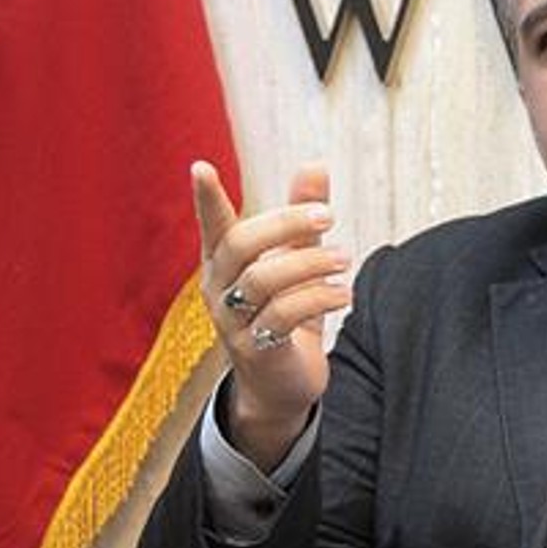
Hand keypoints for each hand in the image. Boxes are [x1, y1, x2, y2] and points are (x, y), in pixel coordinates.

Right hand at [191, 160, 351, 470]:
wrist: (281, 383)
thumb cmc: (284, 311)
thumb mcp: (295, 260)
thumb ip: (302, 217)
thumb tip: (315, 164)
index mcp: (223, 262)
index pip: (212, 226)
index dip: (206, 199)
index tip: (200, 167)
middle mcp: (219, 289)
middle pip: (240, 246)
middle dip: (285, 224)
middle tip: (330, 216)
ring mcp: (233, 321)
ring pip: (263, 281)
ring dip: (310, 264)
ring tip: (346, 259)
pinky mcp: (256, 349)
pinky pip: (282, 317)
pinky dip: (317, 299)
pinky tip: (344, 294)